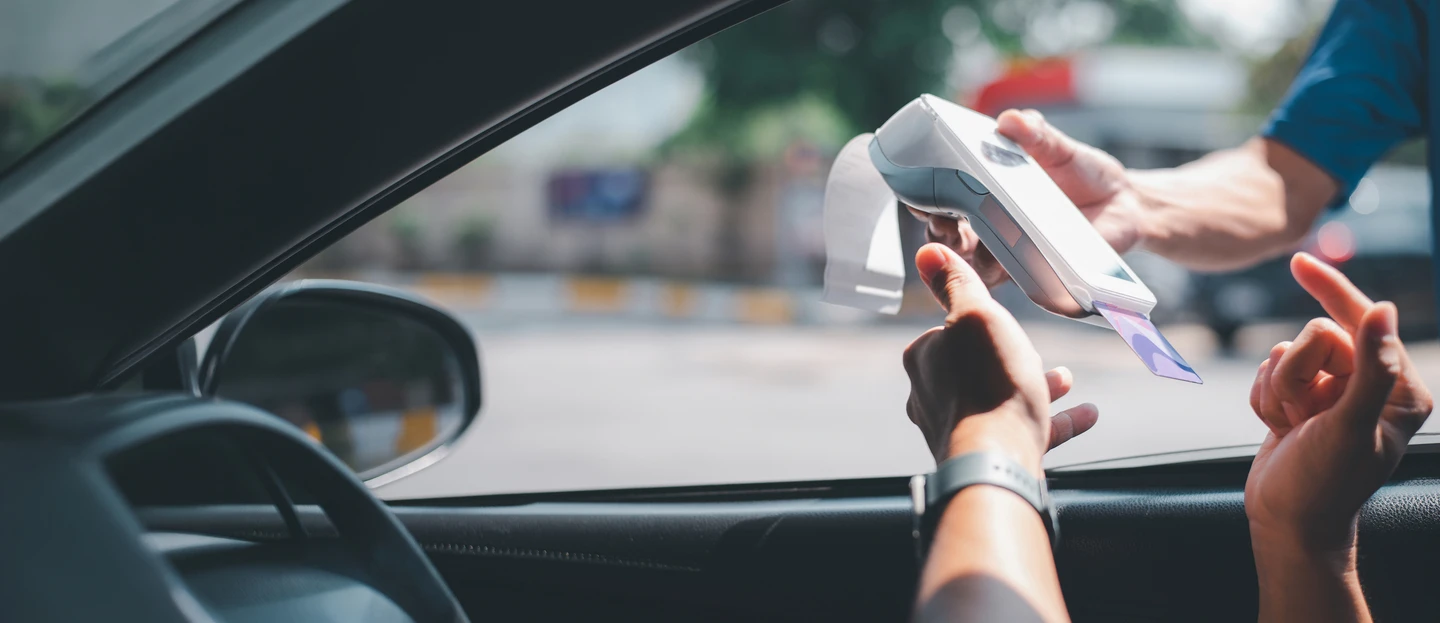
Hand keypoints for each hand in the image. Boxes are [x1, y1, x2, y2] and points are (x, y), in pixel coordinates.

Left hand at [902, 243, 1097, 470]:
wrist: (998, 462)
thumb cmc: (988, 385)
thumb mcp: (976, 315)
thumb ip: (957, 284)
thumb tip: (928, 252)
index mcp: (924, 360)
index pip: (949, 331)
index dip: (980, 324)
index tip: (1000, 323)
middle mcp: (932, 397)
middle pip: (977, 366)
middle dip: (1011, 357)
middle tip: (1036, 353)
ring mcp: (958, 429)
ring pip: (1002, 398)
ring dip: (1037, 386)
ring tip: (1066, 379)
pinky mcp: (988, 455)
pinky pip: (1026, 432)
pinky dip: (1055, 421)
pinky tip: (1087, 414)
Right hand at [909, 108, 1146, 287]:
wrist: (1126, 204)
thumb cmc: (1085, 172)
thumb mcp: (1060, 147)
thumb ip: (1036, 134)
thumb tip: (1010, 121)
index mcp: (985, 188)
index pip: (941, 195)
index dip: (923, 196)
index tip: (916, 192)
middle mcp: (988, 222)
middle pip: (945, 233)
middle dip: (936, 229)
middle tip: (943, 220)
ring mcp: (1007, 249)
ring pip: (968, 260)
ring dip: (960, 254)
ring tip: (967, 243)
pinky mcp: (1030, 271)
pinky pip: (1004, 279)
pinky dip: (993, 273)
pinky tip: (995, 263)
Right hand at [1246, 253, 1433, 552]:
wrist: (1287, 523)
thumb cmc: (1325, 485)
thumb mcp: (1350, 426)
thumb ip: (1371, 368)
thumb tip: (1385, 309)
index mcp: (1400, 389)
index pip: (1362, 323)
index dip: (1331, 291)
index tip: (1298, 263)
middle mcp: (1371, 387)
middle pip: (1314, 338)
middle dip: (1297, 375)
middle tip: (1303, 417)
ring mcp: (1334, 394)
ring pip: (1286, 354)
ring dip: (1277, 390)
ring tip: (1291, 427)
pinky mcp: (1302, 401)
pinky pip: (1268, 372)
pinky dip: (1263, 398)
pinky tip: (1278, 428)